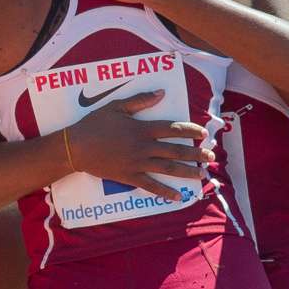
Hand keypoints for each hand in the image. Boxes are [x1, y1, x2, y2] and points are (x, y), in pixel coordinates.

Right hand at [66, 90, 214, 200]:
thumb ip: (140, 100)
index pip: (172, 129)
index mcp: (142, 129)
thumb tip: (161, 92)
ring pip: (168, 168)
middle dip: (195, 153)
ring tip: (202, 174)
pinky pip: (151, 186)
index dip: (189, 130)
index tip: (203, 133)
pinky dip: (166, 192)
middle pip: (175, 150)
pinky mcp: (130, 177)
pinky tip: (179, 196)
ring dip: (187, 171)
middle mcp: (144, 147)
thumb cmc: (95, 124)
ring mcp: (138, 163)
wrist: (77, 147)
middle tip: (211, 156)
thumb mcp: (117, 107)